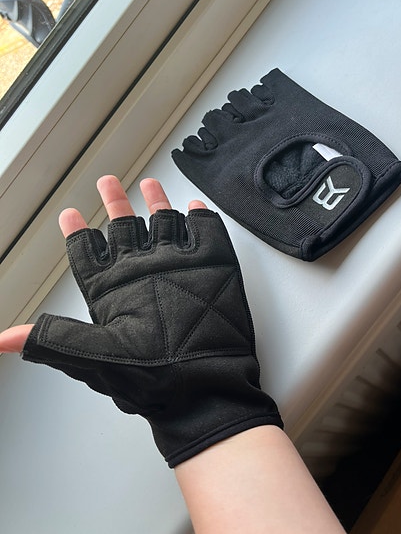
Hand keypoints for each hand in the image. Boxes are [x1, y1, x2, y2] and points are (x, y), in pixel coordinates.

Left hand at [10, 174, 281, 465]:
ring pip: (162, 224)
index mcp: (111, 289)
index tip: (69, 214)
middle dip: (114, 203)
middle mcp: (141, 274)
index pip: (89, 253)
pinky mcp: (212, 265)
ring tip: (148, 184)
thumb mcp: (94, 356)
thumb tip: (3, 341)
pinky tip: (193, 206)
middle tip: (106, 181)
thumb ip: (52, 339)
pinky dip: (198, 216)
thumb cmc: (150, 378)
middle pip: (123, 229)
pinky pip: (203, 232)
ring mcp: (177, 266)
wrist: (204, 389)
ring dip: (155, 203)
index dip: (77, 232)